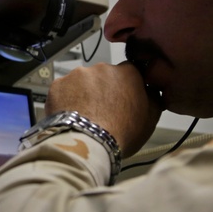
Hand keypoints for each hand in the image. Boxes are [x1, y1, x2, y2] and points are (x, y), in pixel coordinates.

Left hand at [44, 62, 162, 156]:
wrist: (86, 143)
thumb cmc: (119, 134)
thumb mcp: (150, 119)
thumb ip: (153, 99)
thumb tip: (152, 92)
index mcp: (128, 73)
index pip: (130, 72)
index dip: (126, 87)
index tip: (123, 99)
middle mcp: (102, 69)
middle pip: (104, 76)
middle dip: (103, 90)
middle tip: (103, 111)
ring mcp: (78, 75)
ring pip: (82, 82)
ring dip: (84, 94)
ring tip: (86, 116)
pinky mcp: (59, 84)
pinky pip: (64, 89)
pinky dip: (66, 99)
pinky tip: (72, 114)